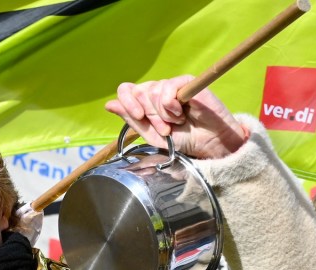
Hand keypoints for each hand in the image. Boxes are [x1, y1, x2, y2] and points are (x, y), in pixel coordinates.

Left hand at [105, 75, 248, 159]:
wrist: (206, 143)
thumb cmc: (180, 139)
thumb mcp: (150, 134)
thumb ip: (130, 119)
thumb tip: (109, 104)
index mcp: (145, 101)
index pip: (125, 90)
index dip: (127, 102)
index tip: (138, 117)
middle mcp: (156, 90)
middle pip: (139, 92)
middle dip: (151, 116)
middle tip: (166, 128)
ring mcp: (171, 85)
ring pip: (153, 91)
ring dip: (163, 114)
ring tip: (177, 122)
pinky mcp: (186, 82)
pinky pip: (167, 88)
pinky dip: (171, 106)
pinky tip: (182, 112)